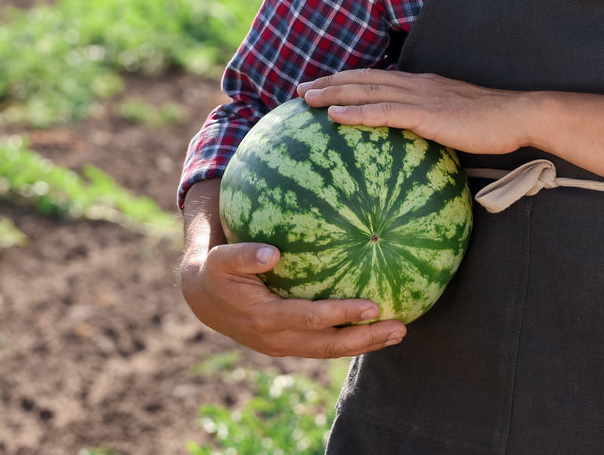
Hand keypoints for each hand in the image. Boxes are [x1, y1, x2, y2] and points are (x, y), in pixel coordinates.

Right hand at [180, 242, 405, 358]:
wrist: (203, 300)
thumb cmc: (216, 271)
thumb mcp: (221, 259)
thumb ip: (244, 255)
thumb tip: (274, 252)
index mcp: (264, 318)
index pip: (311, 319)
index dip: (342, 315)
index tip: (373, 305)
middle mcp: (277, 339)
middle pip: (329, 345)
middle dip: (366, 340)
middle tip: (400, 327)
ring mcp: (283, 346)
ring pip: (329, 351)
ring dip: (365, 345)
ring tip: (397, 333)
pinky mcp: (288, 345)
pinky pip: (323, 346)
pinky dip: (350, 342)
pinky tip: (373, 330)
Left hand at [297, 67, 533, 155]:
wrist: (517, 116)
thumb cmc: (492, 123)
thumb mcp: (457, 120)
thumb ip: (435, 124)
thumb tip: (419, 139)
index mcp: (422, 85)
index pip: (377, 77)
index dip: (348, 79)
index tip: (324, 85)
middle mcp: (415, 84)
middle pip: (363, 78)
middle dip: (330, 82)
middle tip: (302, 88)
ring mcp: (419, 97)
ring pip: (366, 89)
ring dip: (333, 93)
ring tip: (306, 98)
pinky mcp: (425, 114)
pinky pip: (383, 111)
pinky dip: (356, 112)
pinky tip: (335, 116)